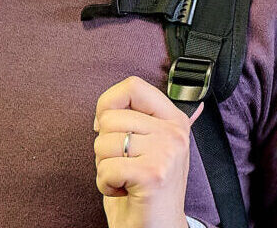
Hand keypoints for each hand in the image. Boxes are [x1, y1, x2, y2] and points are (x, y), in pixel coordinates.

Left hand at [93, 76, 201, 227]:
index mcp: (173, 120)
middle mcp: (174, 133)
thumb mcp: (144, 146)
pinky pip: (105, 168)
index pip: (132, 85)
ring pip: (103, 143)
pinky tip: (125, 191)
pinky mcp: (152, 174)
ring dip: (105, 167)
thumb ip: (132, 121)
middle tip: (126, 166)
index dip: (109, 103)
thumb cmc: (144, 191)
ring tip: (126, 179)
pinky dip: (106, 185)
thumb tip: (103, 109)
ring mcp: (166, 152)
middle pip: (110, 117)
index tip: (108, 128)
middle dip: (105, 147)